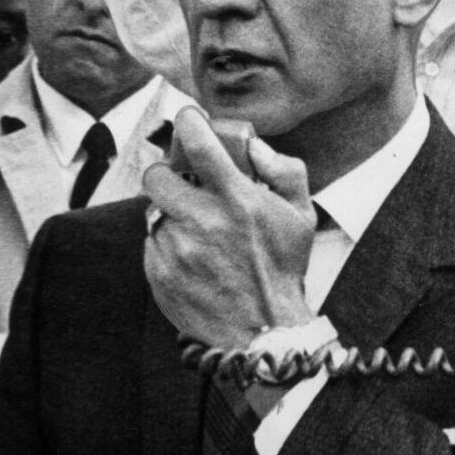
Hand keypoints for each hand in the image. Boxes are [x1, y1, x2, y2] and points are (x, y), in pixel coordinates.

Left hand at [142, 109, 318, 349]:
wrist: (262, 334)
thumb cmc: (282, 270)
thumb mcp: (302, 216)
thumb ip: (285, 170)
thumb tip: (253, 146)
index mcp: (238, 200)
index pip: (199, 143)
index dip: (188, 123)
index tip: (188, 121)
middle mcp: (203, 221)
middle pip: (156, 176)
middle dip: (166, 174)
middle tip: (182, 184)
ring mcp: (177, 249)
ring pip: (154, 213)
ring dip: (172, 216)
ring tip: (197, 232)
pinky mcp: (159, 274)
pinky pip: (152, 245)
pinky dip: (168, 246)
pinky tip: (193, 260)